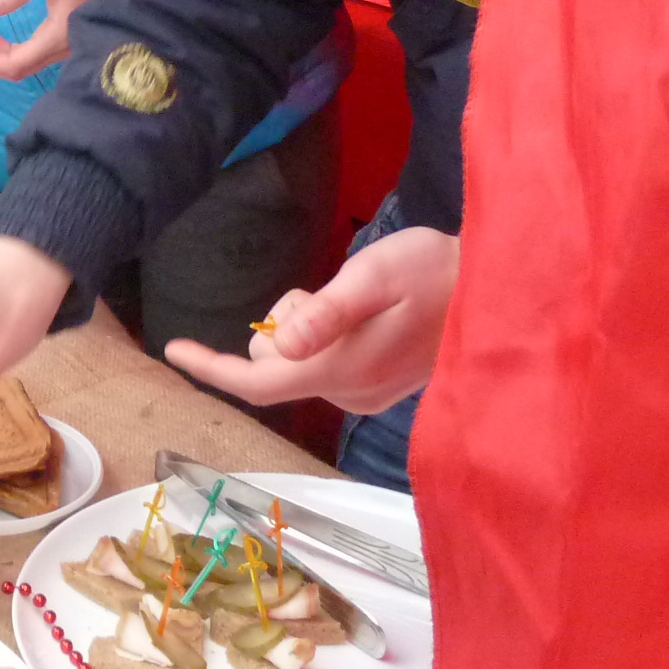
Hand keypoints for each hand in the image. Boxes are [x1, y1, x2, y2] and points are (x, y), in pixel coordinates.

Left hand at [165, 227, 460, 413]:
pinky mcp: (377, 387)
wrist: (494, 290)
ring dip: (306, 325)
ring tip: (355, 298)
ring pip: (298, 360)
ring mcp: (365, 396)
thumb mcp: (374, 277)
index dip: (211, 367)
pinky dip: (325, 336)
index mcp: (339, 370)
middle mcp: (348, 394)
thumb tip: (276, 343)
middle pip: (274, 363)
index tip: (173, 348)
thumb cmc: (432, 272)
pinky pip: (323, 362)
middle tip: (326, 290)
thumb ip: (326, 313)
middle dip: (282, 321)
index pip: (256, 382)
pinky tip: (366, 315)